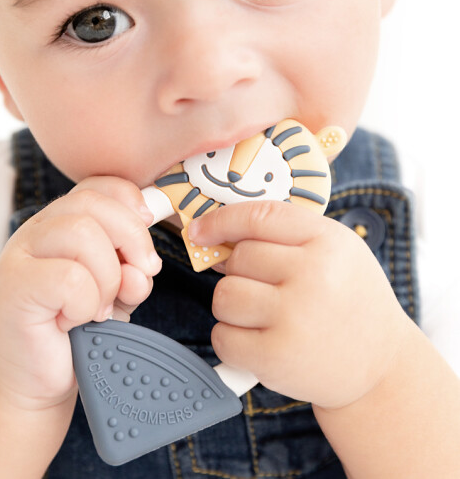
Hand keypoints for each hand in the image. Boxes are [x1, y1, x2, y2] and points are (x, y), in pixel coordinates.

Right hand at [0, 177, 161, 409]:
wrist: (33, 379)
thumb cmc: (75, 330)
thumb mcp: (115, 291)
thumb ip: (132, 272)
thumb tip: (144, 267)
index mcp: (62, 222)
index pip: (97, 185)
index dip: (130, 200)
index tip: (149, 227)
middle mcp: (38, 230)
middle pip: (93, 204)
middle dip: (131, 238)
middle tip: (140, 276)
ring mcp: (20, 254)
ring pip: (82, 234)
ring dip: (107, 276)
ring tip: (99, 307)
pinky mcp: (14, 286)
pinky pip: (69, 277)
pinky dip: (86, 302)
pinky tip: (75, 319)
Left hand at [187, 200, 410, 408]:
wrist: (382, 366)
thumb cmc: (349, 301)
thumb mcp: (334, 251)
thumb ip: (283, 236)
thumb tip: (218, 239)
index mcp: (328, 241)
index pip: (258, 216)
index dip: (221, 221)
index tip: (199, 230)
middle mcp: (313, 275)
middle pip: (238, 258)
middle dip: (239, 273)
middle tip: (264, 289)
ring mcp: (294, 317)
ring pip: (224, 296)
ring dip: (232, 307)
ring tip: (263, 316)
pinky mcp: (277, 358)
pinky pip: (222, 337)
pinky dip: (232, 341)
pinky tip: (259, 342)